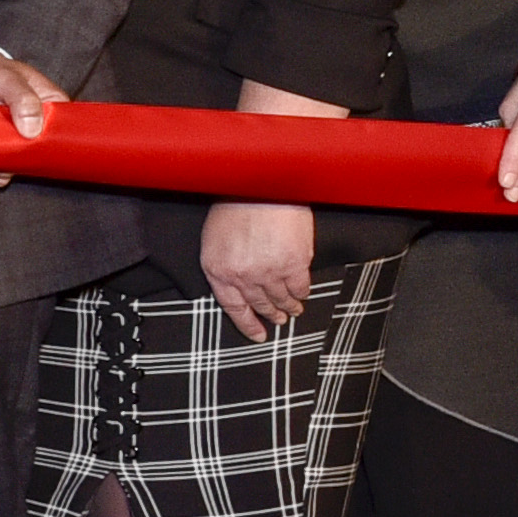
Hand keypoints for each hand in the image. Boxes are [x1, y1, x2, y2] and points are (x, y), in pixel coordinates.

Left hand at [0, 46, 66, 185]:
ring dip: (4, 168)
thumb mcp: (5, 77)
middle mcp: (36, 126)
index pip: (65, 132)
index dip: (57, 147)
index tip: (39, 153)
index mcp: (51, 105)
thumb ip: (22, 98)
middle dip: (26, 162)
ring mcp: (15, 140)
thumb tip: (33, 130)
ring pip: (18, 167)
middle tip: (6, 152)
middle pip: (42, 156)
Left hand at [200, 199, 317, 341]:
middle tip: (279, 320)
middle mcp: (242, 276)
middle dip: (270, 314)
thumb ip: (223, 260)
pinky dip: (302, 293)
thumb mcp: (214, 236)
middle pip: (259, 303)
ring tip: (293, 311)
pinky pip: (300, 287)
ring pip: (281, 299)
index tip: (258, 334)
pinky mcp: (294, 264)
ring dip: (288, 307)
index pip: (232, 306)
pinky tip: (303, 294)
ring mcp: (269, 272)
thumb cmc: (235, 202)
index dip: (247, 323)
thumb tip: (235, 279)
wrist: (261, 182)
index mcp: (218, 269)